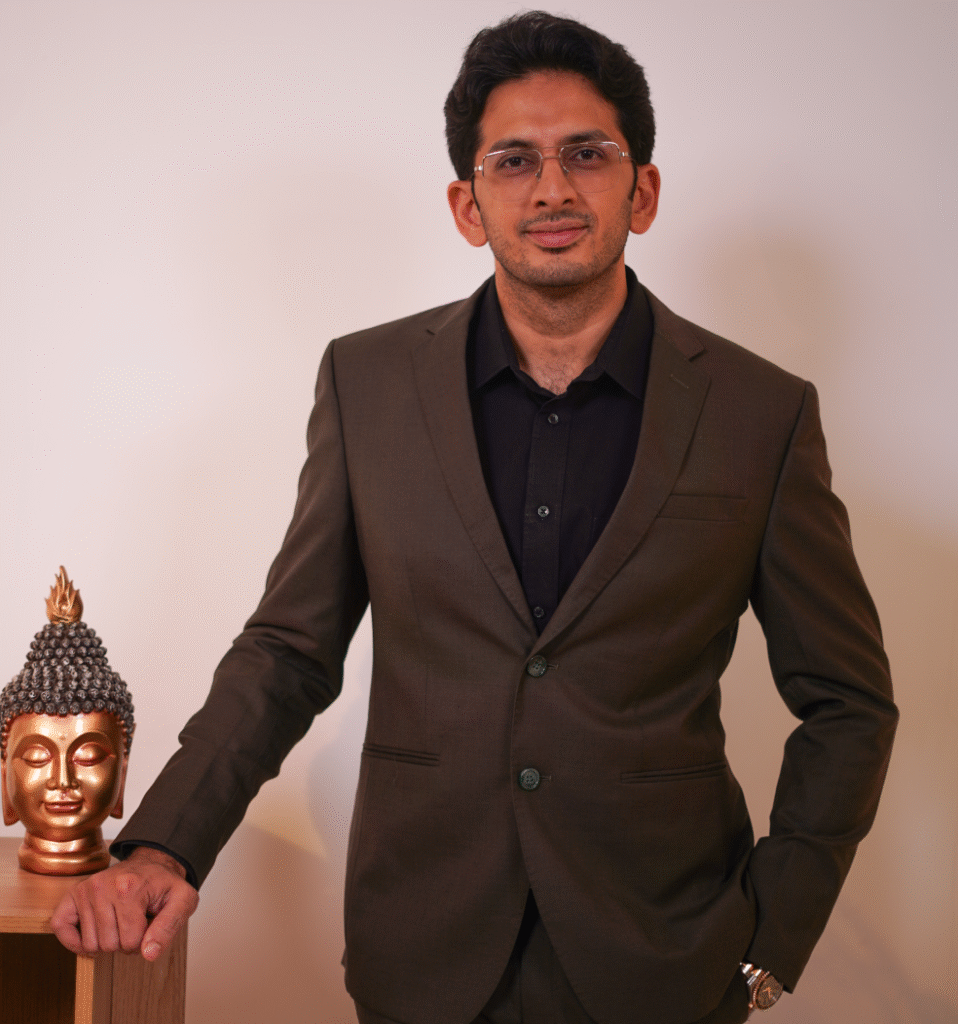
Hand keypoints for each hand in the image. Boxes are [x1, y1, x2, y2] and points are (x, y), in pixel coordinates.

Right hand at [50, 846, 198, 959]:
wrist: (152, 864)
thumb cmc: (165, 885)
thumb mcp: (183, 901)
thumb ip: (169, 927)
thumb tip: (148, 954)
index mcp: (130, 887)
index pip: (130, 942)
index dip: (143, 941)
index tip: (149, 924)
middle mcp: (103, 886)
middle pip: (108, 945)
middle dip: (124, 942)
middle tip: (134, 923)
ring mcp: (86, 888)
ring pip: (89, 944)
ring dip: (106, 941)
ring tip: (119, 922)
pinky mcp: (73, 893)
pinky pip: (60, 926)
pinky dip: (74, 940)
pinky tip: (93, 934)